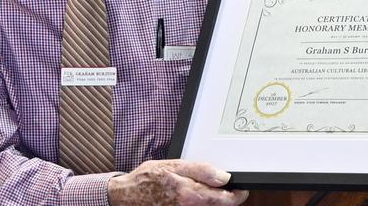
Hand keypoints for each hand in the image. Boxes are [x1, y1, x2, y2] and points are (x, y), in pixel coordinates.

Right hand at [107, 160, 248, 205]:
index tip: (241, 189)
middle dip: (224, 198)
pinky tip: (192, 197)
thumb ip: (201, 171)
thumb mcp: (174, 166)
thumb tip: (224, 176)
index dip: (237, 195)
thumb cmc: (148, 179)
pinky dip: (199, 204)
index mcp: (191, 195)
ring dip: (210, 201)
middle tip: (222, 187)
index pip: (225, 200)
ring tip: (200, 190)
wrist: (126, 196)